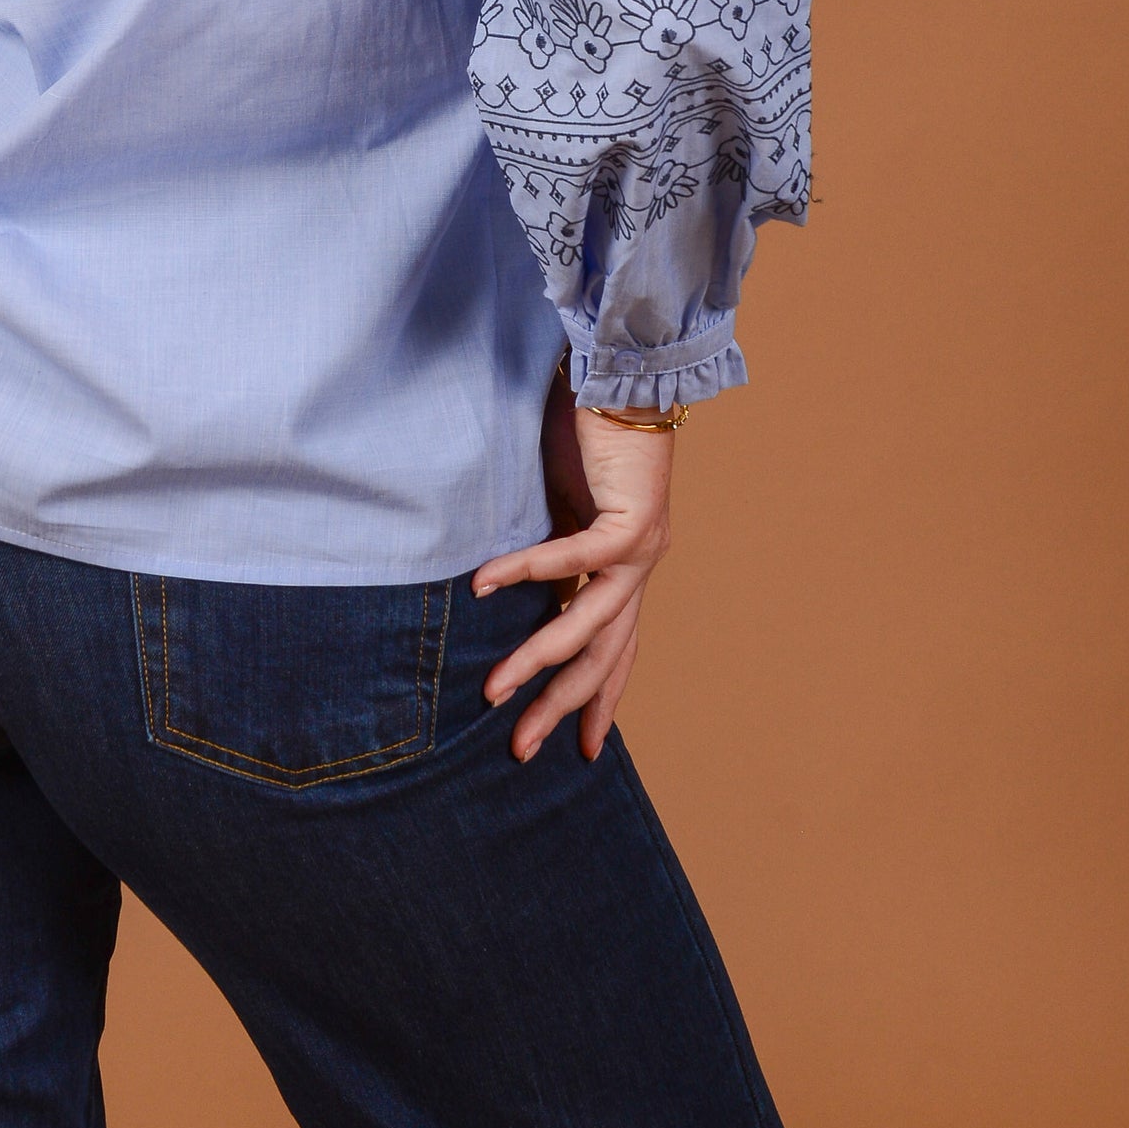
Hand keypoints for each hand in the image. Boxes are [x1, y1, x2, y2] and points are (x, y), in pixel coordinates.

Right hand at [474, 382, 675, 763]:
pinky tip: (486, 584)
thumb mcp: (557, 505)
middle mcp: (640, 567)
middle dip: (559, 706)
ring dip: (538, 658)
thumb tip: (497, 587)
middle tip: (521, 749)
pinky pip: (576, 558)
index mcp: (626, 569)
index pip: (615, 652)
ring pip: (590, 624)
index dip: (599, 701)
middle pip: (602, 657)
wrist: (623, 376)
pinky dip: (529, 572)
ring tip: (495, 689)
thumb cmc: (585, 433)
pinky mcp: (632, 519)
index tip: (579, 751)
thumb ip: (545, 550)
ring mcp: (642, 548)